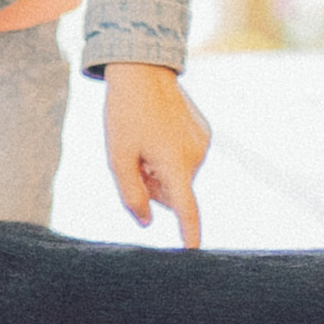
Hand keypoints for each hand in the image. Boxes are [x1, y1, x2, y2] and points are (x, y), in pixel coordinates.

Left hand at [104, 61, 209, 247]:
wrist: (143, 70)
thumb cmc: (125, 114)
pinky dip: (171, 155)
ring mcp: (203, 143)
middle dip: (154, 187)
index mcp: (175, 164)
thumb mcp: (118, 157)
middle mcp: (196, 156)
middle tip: (135, 160)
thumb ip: (131, 194)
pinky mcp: (205, 132)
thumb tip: (147, 223)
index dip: (189, 234)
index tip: (194, 254)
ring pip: (179, 176)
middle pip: (173, 194)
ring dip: (161, 170)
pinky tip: (158, 132)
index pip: (186, 210)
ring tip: (145, 140)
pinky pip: (186, 158)